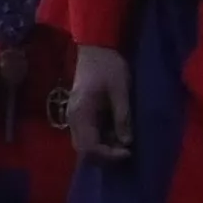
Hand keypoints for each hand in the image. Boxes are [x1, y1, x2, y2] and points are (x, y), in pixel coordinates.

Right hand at [66, 44, 135, 162]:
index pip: (89, 147)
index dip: (108, 155)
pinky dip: (102, 139)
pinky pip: (88, 134)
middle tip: (126, 151)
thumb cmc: (108, 66)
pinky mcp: (81, 113)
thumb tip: (126, 141)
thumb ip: (122, 116)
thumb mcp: (120, 90)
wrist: (96, 46)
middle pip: (84, 149)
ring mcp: (75, 116)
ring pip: (85, 143)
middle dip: (105, 155)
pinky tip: (117, 133)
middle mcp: (74, 118)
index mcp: (81, 113)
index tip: (128, 151)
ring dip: (104, 148)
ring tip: (124, 143)